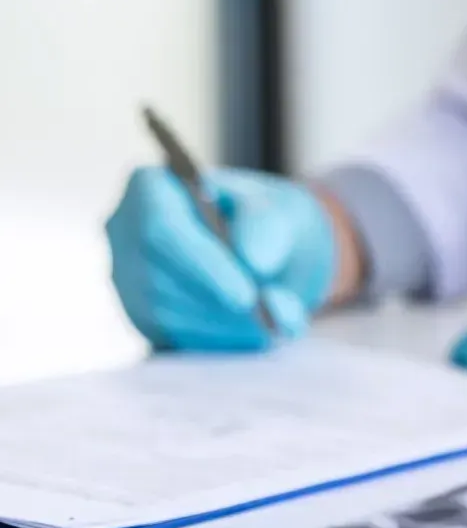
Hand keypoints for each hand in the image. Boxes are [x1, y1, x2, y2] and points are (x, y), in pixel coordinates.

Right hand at [105, 167, 337, 349]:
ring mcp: (127, 277)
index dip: (203, 266)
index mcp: (151, 187)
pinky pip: (172, 337)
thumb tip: (256, 260)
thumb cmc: (265, 219)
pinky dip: (220, 340)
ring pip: (167, 313)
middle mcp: (125, 232)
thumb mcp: (279, 208)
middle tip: (276, 322)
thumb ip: (270, 227)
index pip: (161, 228)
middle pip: (161, 277)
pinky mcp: (141, 315)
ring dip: (226, 326)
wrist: (264, 250)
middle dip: (221, 305)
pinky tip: (256, 334)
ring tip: (277, 324)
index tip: (248, 296)